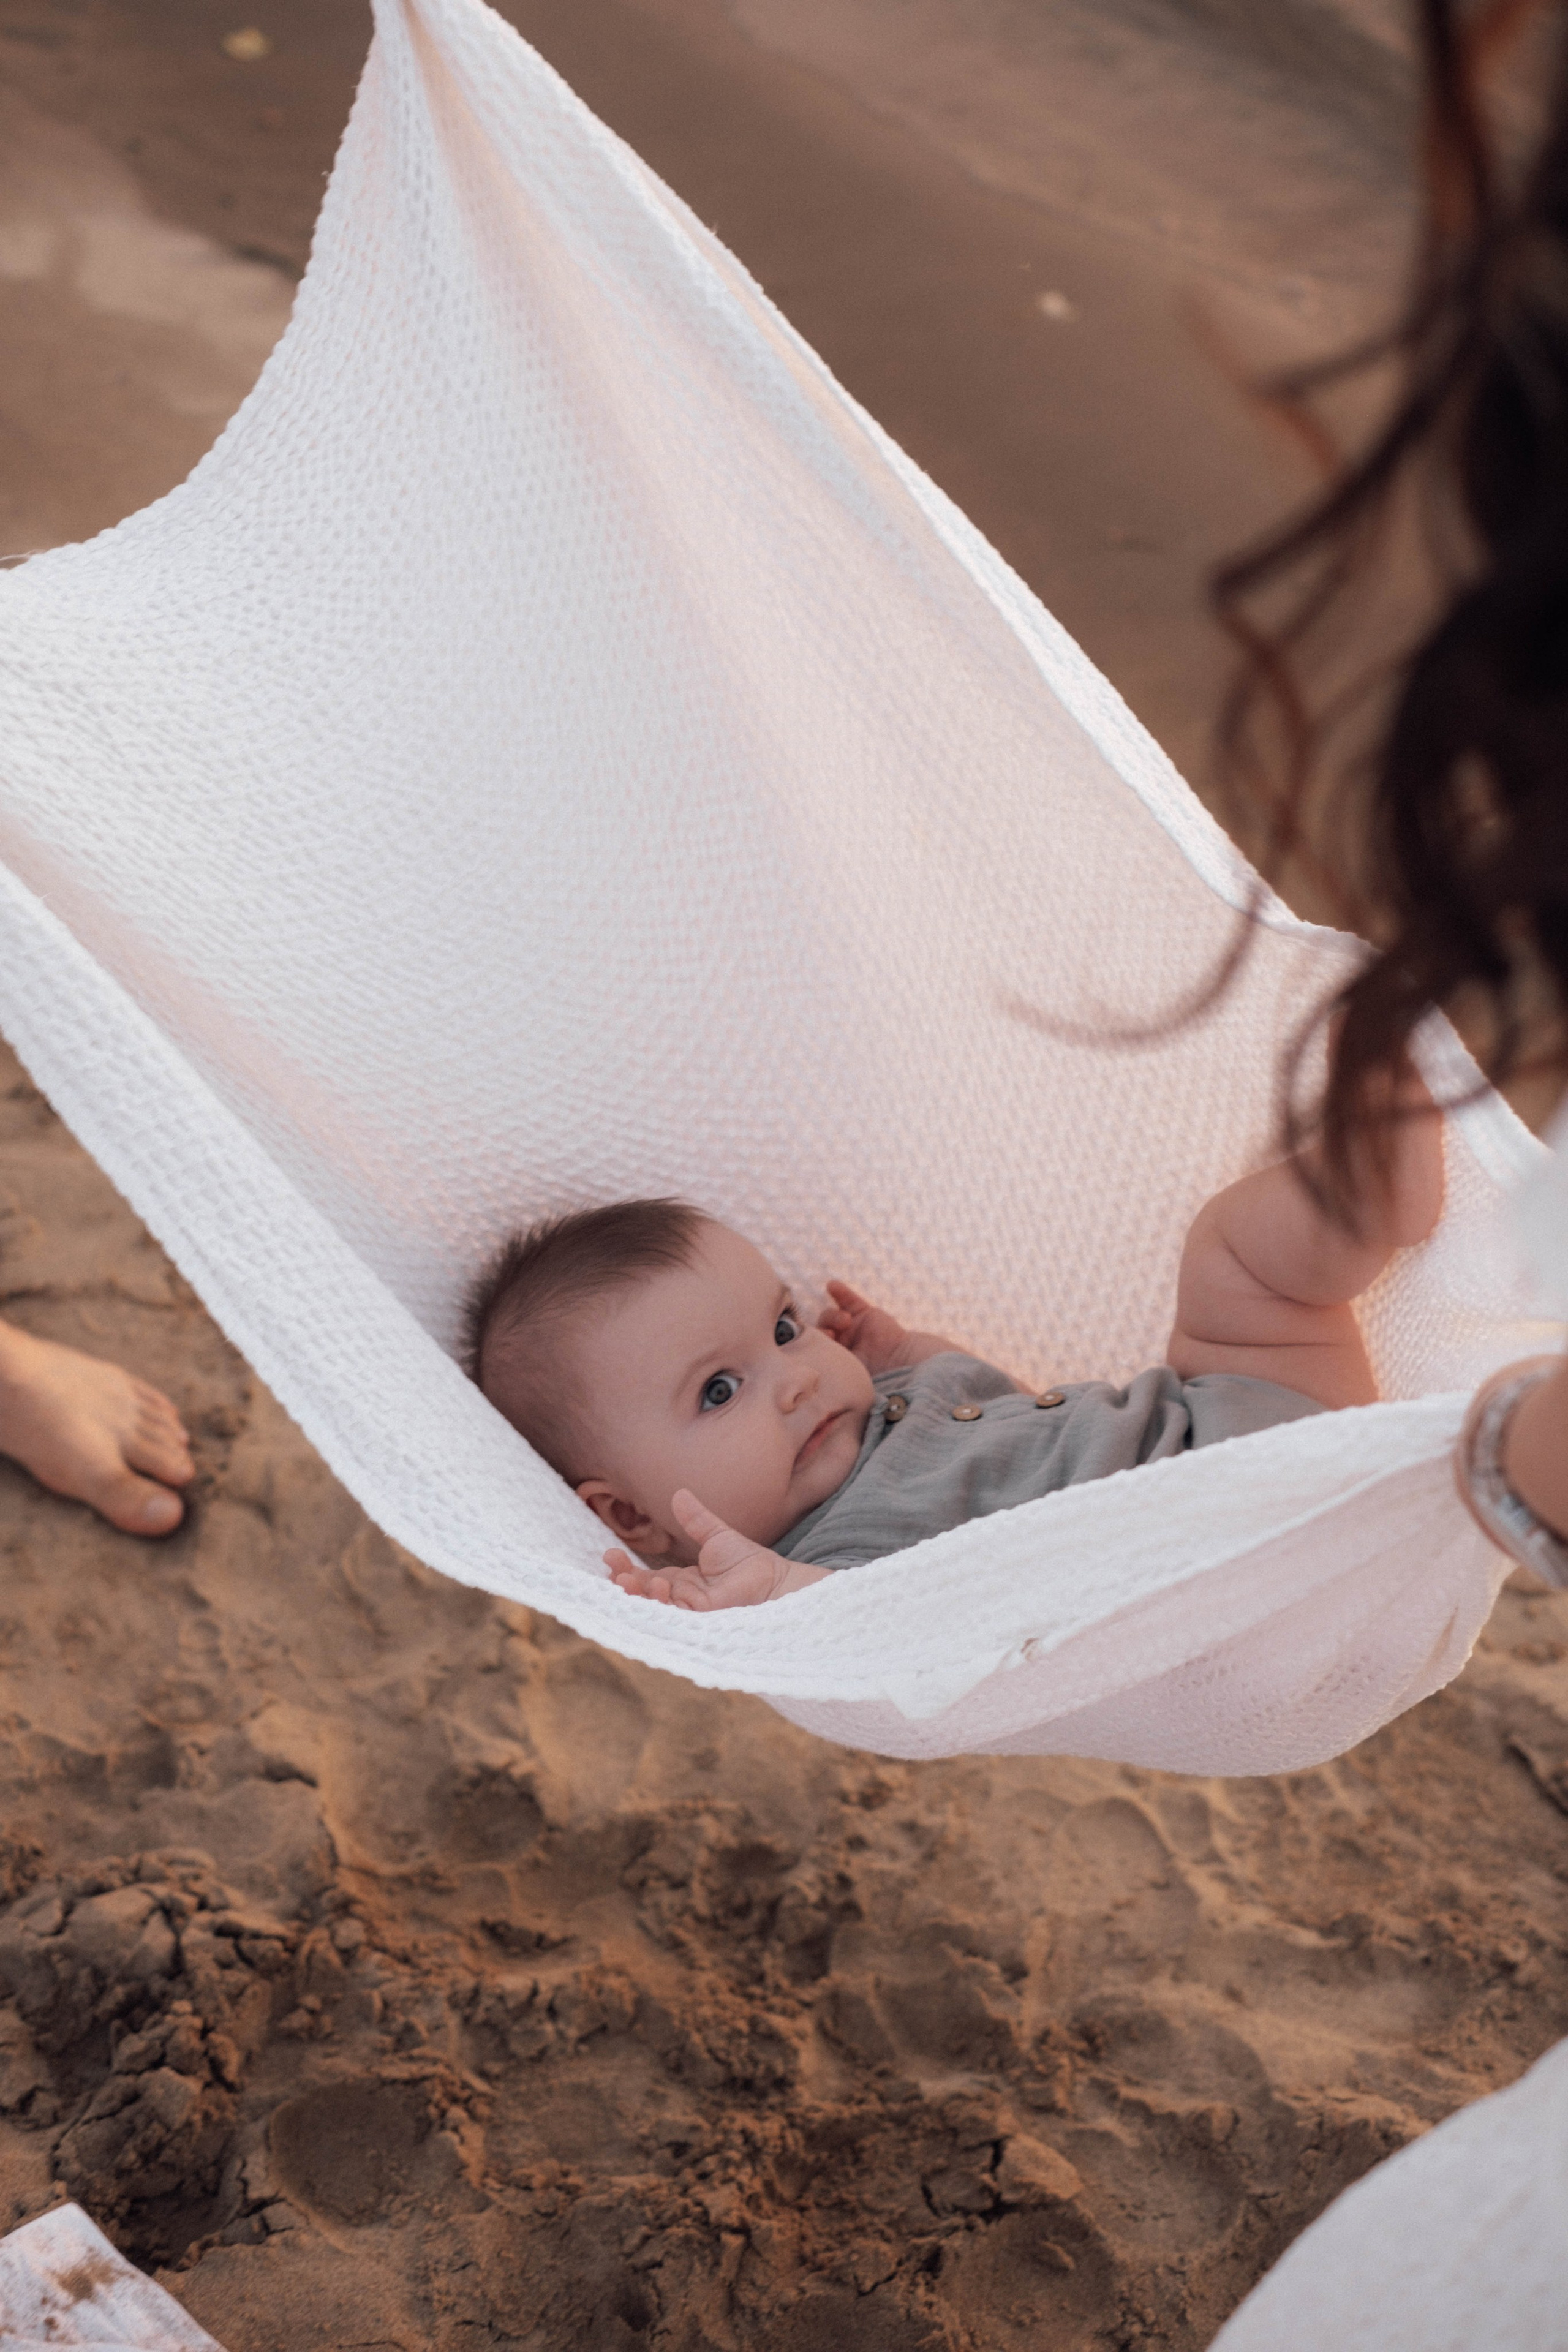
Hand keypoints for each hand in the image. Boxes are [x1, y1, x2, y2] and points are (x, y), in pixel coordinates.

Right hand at [606, 1489, 825, 1610]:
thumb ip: (696, 1520)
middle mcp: (681, 1600)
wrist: (778, 1582)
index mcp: (681, 1582)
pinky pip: (674, 1618)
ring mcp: (690, 1614)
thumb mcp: (717, 1537)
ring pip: (653, 1609)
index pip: (644, 1577)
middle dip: (624, 1583)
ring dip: (638, 1594)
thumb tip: (679, 1493)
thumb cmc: (752, 1564)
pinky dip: (661, 1605)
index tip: (608, 1554)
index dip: (625, 1569)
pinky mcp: (702, 1623)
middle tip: (612, 1569)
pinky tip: (656, 1586)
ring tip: (628, 1578)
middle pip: (642, 1595)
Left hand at [818, 1281, 916, 1373]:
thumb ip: (827, 1363)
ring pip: (832, 1314)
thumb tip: (808, 1361)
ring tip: (846, 1321)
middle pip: (821, 1328)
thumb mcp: (843, 1372)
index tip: (813, 1343)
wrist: (897, 1365)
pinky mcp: (863, 1313)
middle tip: (830, 1334)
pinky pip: (848, 1299)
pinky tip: (832, 1285)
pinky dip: (840, 1291)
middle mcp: (840, 1342)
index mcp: (833, 1358)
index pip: (814, 1345)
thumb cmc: (870, 1375)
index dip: (809, 1341)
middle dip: (822, 1329)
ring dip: (834, 1315)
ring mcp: (851, 1326)